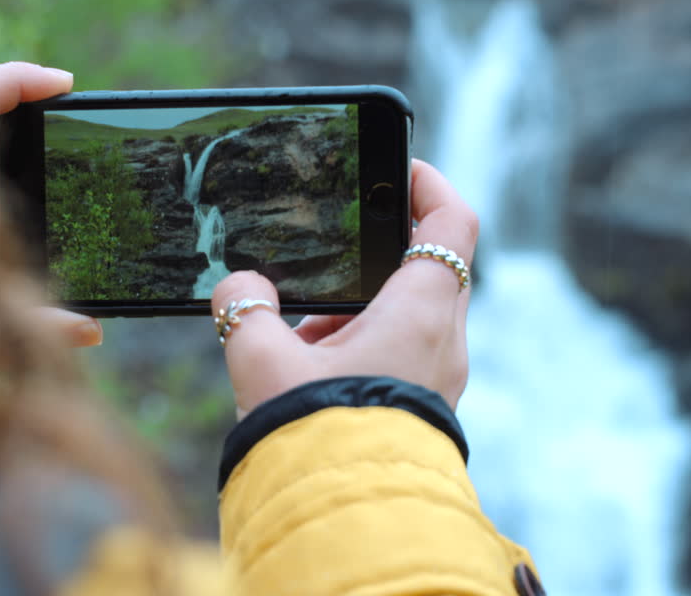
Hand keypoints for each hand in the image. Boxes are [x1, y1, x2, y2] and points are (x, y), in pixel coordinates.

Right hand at [211, 159, 477, 416]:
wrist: (346, 520)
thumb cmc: (315, 433)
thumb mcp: (263, 359)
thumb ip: (244, 309)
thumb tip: (238, 288)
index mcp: (423, 310)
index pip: (452, 222)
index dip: (428, 184)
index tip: (400, 170)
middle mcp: (445, 340)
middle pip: (431, 267)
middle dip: (377, 255)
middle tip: (331, 250)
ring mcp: (440, 378)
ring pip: (412, 315)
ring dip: (362, 308)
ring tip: (302, 327)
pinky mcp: (424, 408)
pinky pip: (403, 354)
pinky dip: (364, 344)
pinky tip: (310, 366)